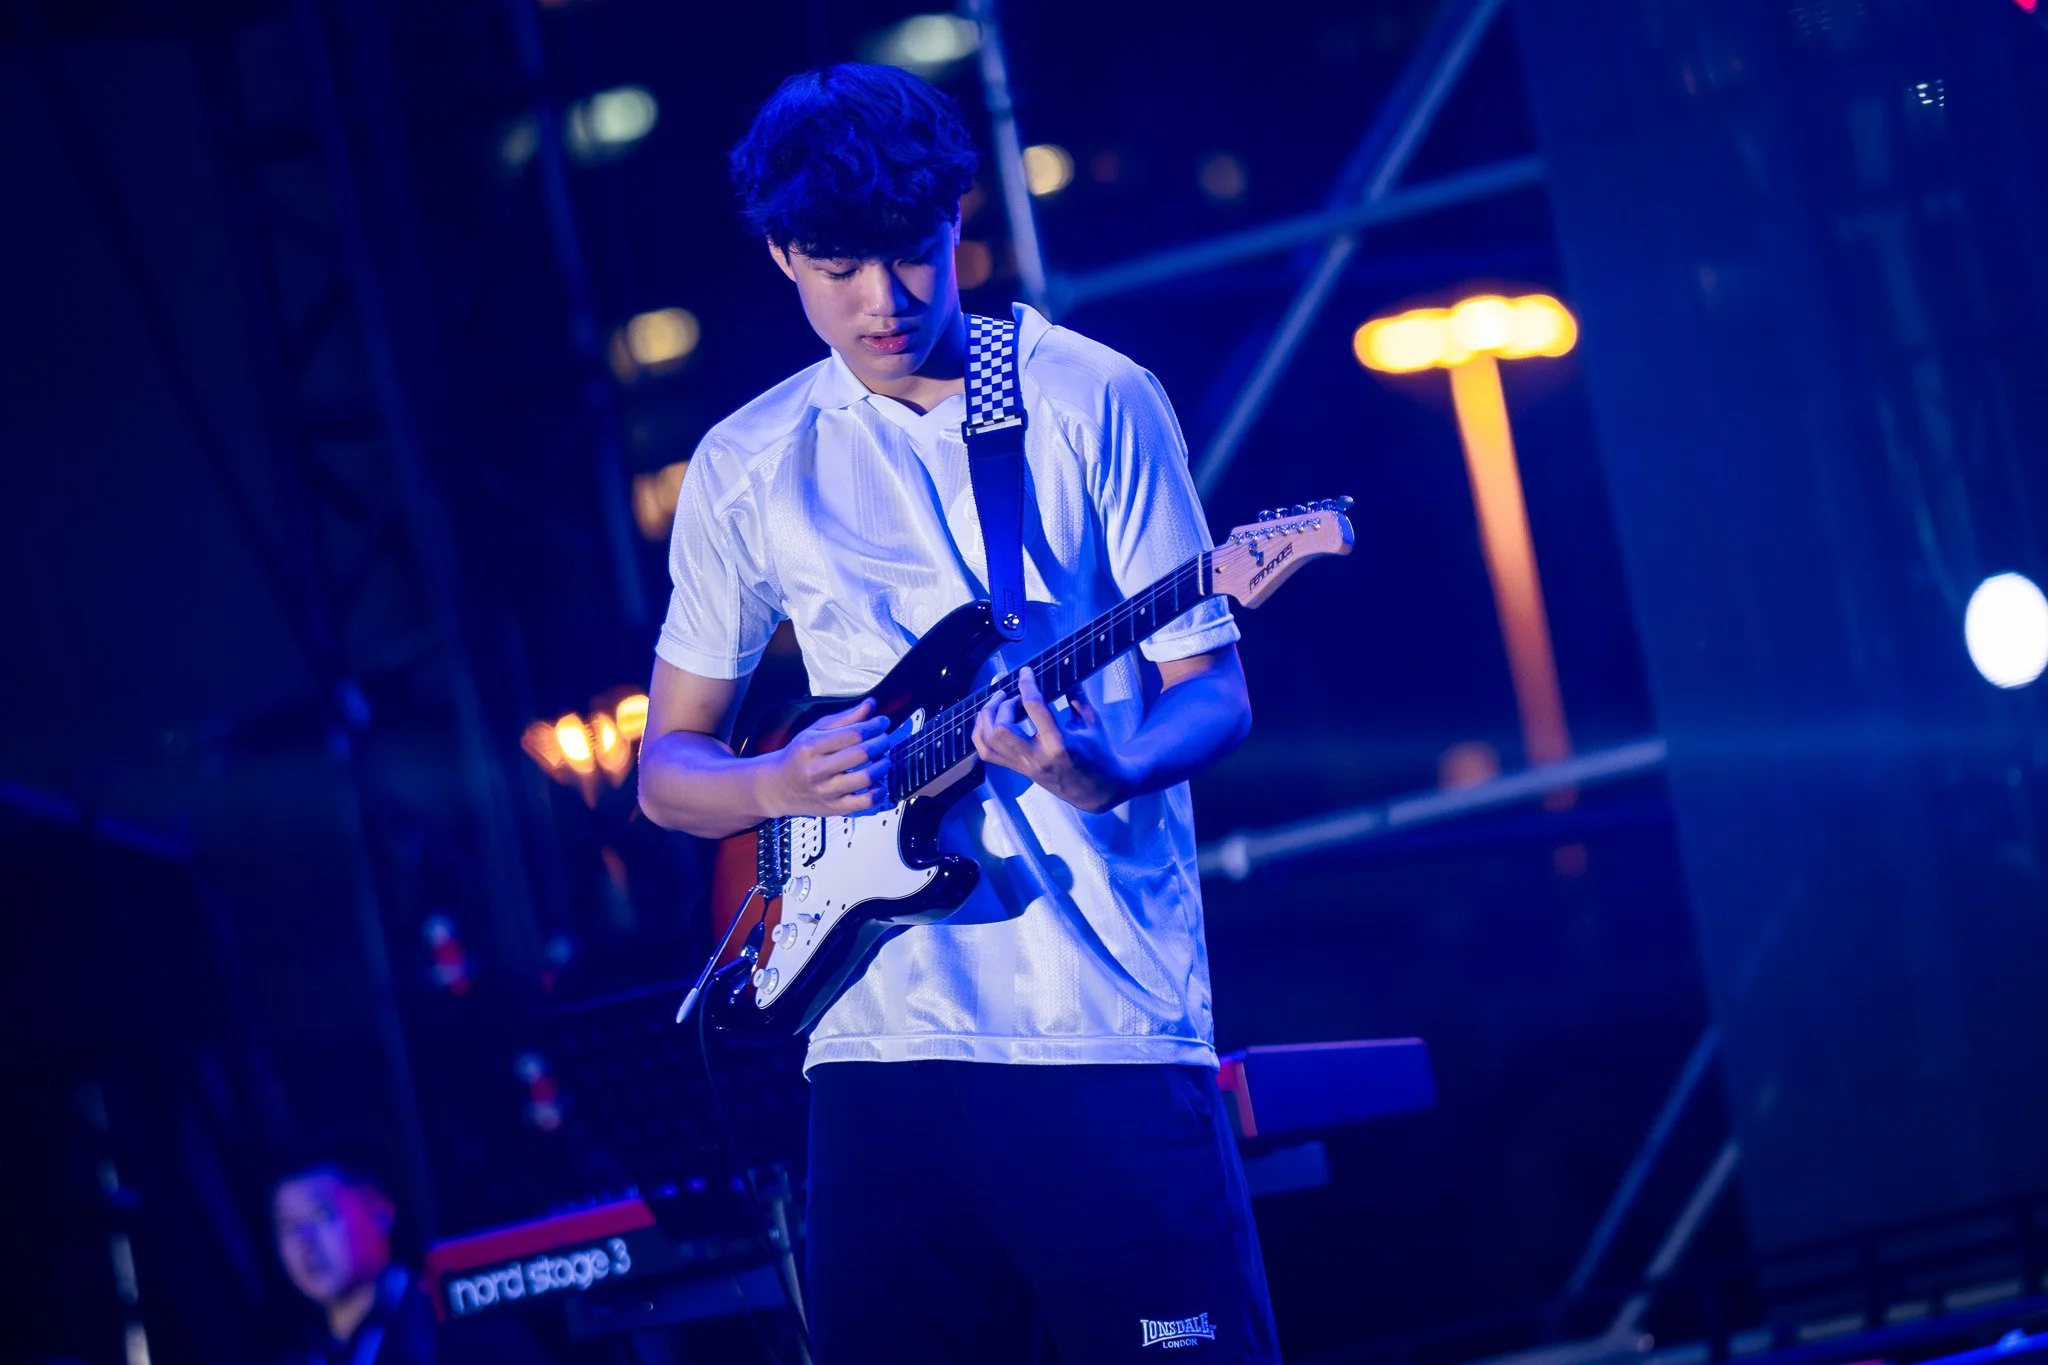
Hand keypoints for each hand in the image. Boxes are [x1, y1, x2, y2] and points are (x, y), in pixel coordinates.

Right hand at [760, 698, 892, 816]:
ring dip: (882, 766)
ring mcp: (826, 791)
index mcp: (811, 746)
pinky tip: (880, 784)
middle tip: (885, 739)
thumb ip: (844, 718)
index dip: (874, 726)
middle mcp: (817, 769)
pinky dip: (878, 793)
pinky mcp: (833, 808)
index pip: (852, 733)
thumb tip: (870, 705)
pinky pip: (863, 803)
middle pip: (861, 754)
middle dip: (881, 743)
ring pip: (865, 778)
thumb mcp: (814, 731)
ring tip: (883, 759)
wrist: (777, 787)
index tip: (882, 722)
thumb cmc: (798, 756)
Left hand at [972, 665, 1129, 813]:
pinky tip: (989, 720)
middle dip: (1001, 705)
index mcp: (1059, 743)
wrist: (1097, 791)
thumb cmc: (1099, 755)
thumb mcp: (1093, 723)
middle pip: (1002, 728)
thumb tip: (1065, 671)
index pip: (1034, 707)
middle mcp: (1036, 757)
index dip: (1027, 684)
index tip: (1026, 672)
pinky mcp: (1019, 771)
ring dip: (987, 717)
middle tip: (1012, 695)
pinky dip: (981, 735)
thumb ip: (1077, 697)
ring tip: (997, 703)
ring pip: (989, 742)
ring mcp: (1025, 766)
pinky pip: (988, 754)